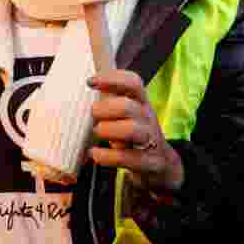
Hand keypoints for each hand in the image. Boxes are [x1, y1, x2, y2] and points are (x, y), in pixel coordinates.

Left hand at [87, 71, 183, 194]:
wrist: (160, 165)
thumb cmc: (134, 133)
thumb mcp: (126, 113)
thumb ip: (109, 99)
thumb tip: (83, 86)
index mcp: (142, 102)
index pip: (133, 83)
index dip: (111, 79)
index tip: (90, 82)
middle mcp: (148, 118)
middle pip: (127, 106)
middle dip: (104, 109)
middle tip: (93, 115)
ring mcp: (151, 140)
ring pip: (131, 130)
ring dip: (107, 130)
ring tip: (97, 132)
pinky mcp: (150, 162)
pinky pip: (127, 158)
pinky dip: (106, 156)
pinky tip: (94, 153)